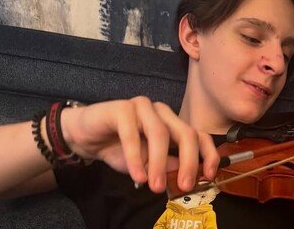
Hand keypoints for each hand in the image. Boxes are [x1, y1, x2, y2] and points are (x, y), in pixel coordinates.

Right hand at [60, 96, 219, 193]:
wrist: (85, 136)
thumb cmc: (119, 149)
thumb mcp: (147, 165)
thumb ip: (167, 167)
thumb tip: (185, 176)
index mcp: (173, 124)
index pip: (199, 135)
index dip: (208, 154)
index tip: (208, 176)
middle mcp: (163, 113)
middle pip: (186, 133)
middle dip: (189, 161)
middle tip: (184, 186)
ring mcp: (144, 107)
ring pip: (160, 132)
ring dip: (160, 162)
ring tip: (156, 186)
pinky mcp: (122, 107)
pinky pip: (132, 133)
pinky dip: (136, 156)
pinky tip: (137, 175)